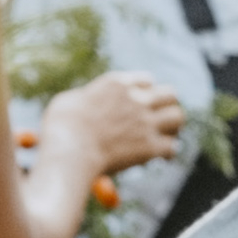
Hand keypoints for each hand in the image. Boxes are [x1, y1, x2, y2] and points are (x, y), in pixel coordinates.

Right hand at [50, 71, 187, 178]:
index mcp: (116, 84)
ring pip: (178, 116)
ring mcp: (145, 122)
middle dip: (166, 106)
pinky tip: (161, 157)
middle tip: (159, 120)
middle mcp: (136, 99)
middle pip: (170, 94)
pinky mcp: (150, 146)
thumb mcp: (68, 101)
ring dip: (173, 127)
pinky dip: (168, 152)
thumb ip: (86, 98)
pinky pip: (172, 146)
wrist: (69, 151)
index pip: (146, 80)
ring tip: (165, 136)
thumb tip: (87, 102)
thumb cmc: (60, 128)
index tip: (142, 104)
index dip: (146, 93)